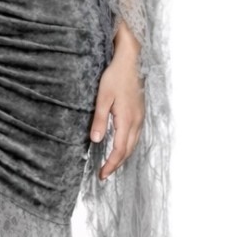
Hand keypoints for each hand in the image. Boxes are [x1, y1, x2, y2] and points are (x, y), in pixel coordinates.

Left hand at [89, 24, 144, 180]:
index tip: (102, 174)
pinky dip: (127, 146)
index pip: (120, 150)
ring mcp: (140, 117)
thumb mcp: (103, 98)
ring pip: (133, 144)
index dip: (111, 164)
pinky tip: (120, 146)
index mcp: (127, 120)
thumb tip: (97, 140)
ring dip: (122, 156)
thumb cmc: (115, 77)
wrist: (131, 61)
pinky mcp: (140, 112)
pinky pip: (135, 135)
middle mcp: (137, 121)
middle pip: (128, 150)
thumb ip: (100, 120)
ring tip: (110, 164)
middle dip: (116, 164)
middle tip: (104, 174)